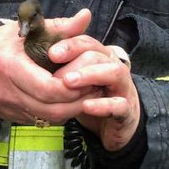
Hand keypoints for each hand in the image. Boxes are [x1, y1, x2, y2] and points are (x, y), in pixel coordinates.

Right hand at [0, 8, 103, 124]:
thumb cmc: (1, 44)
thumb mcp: (27, 29)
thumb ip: (59, 26)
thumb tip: (86, 16)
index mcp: (10, 66)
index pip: (48, 88)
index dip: (72, 87)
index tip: (87, 76)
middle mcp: (9, 92)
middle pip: (52, 108)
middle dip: (77, 101)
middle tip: (95, 88)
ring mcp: (11, 108)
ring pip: (49, 119)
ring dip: (71, 109)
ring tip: (86, 94)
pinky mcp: (14, 118)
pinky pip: (43, 121)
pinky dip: (60, 113)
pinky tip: (70, 101)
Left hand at [50, 32, 141, 151]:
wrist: (116, 125)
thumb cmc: (92, 98)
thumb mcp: (73, 79)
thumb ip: (61, 64)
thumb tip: (42, 48)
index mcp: (100, 57)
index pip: (87, 43)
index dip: (69, 46)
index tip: (51, 54)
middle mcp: (113, 67)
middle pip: (98, 55)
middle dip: (75, 62)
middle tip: (55, 74)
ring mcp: (122, 88)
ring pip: (114, 72)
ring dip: (90, 75)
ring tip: (68, 83)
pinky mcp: (126, 110)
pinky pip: (119, 104)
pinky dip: (103, 105)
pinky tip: (86, 106)